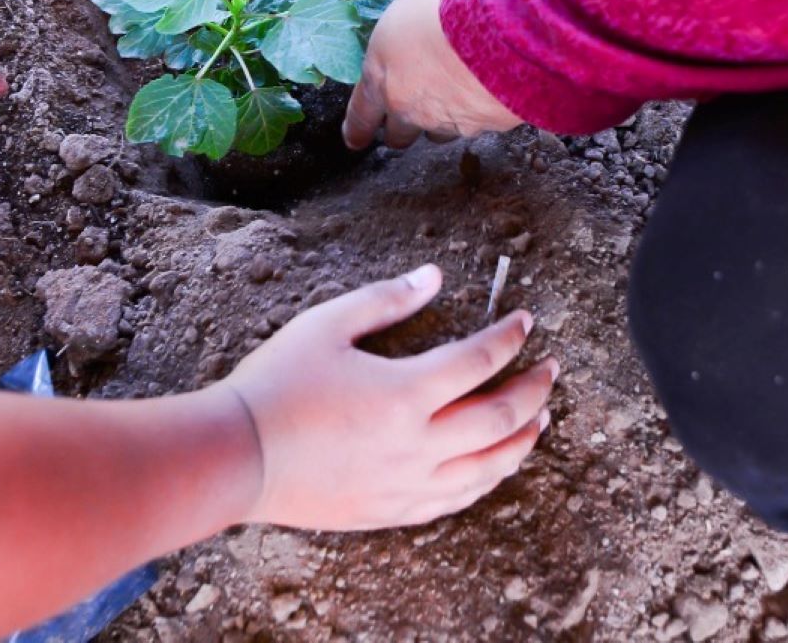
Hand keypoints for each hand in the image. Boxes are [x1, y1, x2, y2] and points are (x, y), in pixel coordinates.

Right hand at [223, 265, 556, 529]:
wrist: (237, 458)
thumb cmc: (276, 385)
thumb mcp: (326, 325)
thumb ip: (386, 299)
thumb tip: (434, 276)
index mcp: (405, 392)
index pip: (479, 360)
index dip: (509, 336)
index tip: (524, 320)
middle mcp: (417, 444)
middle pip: (500, 417)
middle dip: (534, 389)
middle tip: (550, 369)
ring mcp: (407, 483)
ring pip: (489, 467)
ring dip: (523, 440)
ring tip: (541, 419)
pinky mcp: (392, 510)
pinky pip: (457, 498)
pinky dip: (488, 478)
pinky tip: (495, 465)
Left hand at [344, 0, 522, 149]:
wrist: (499, 26)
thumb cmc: (448, 5)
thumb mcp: (410, 4)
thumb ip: (405, 30)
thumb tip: (414, 26)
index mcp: (380, 75)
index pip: (360, 114)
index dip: (358, 129)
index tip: (355, 139)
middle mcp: (407, 106)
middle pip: (398, 135)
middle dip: (401, 129)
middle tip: (410, 116)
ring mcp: (444, 121)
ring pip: (438, 133)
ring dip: (442, 119)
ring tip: (457, 95)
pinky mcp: (481, 126)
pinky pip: (475, 123)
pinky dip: (479, 110)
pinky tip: (489, 89)